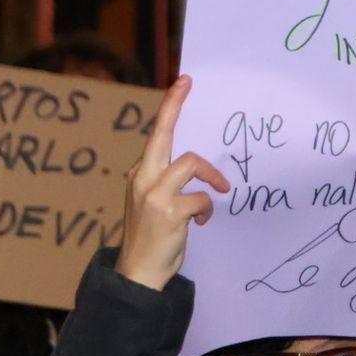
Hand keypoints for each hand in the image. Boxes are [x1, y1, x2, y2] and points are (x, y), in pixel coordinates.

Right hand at [114, 76, 230, 291]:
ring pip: (190, 163)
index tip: (183, 82)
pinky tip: (202, 222)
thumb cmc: (151, 238)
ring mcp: (154, 194)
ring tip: (218, 192)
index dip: (170, 106)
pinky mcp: (169, 211)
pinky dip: (207, 208)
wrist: (137, 273)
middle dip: (174, 106)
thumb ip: (166, 182)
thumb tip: (196, 168)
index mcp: (140, 174)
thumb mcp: (152, 203)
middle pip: (162, 134)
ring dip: (210, 176)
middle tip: (188, 84)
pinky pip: (201, 198)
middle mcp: (142, 177)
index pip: (155, 134)